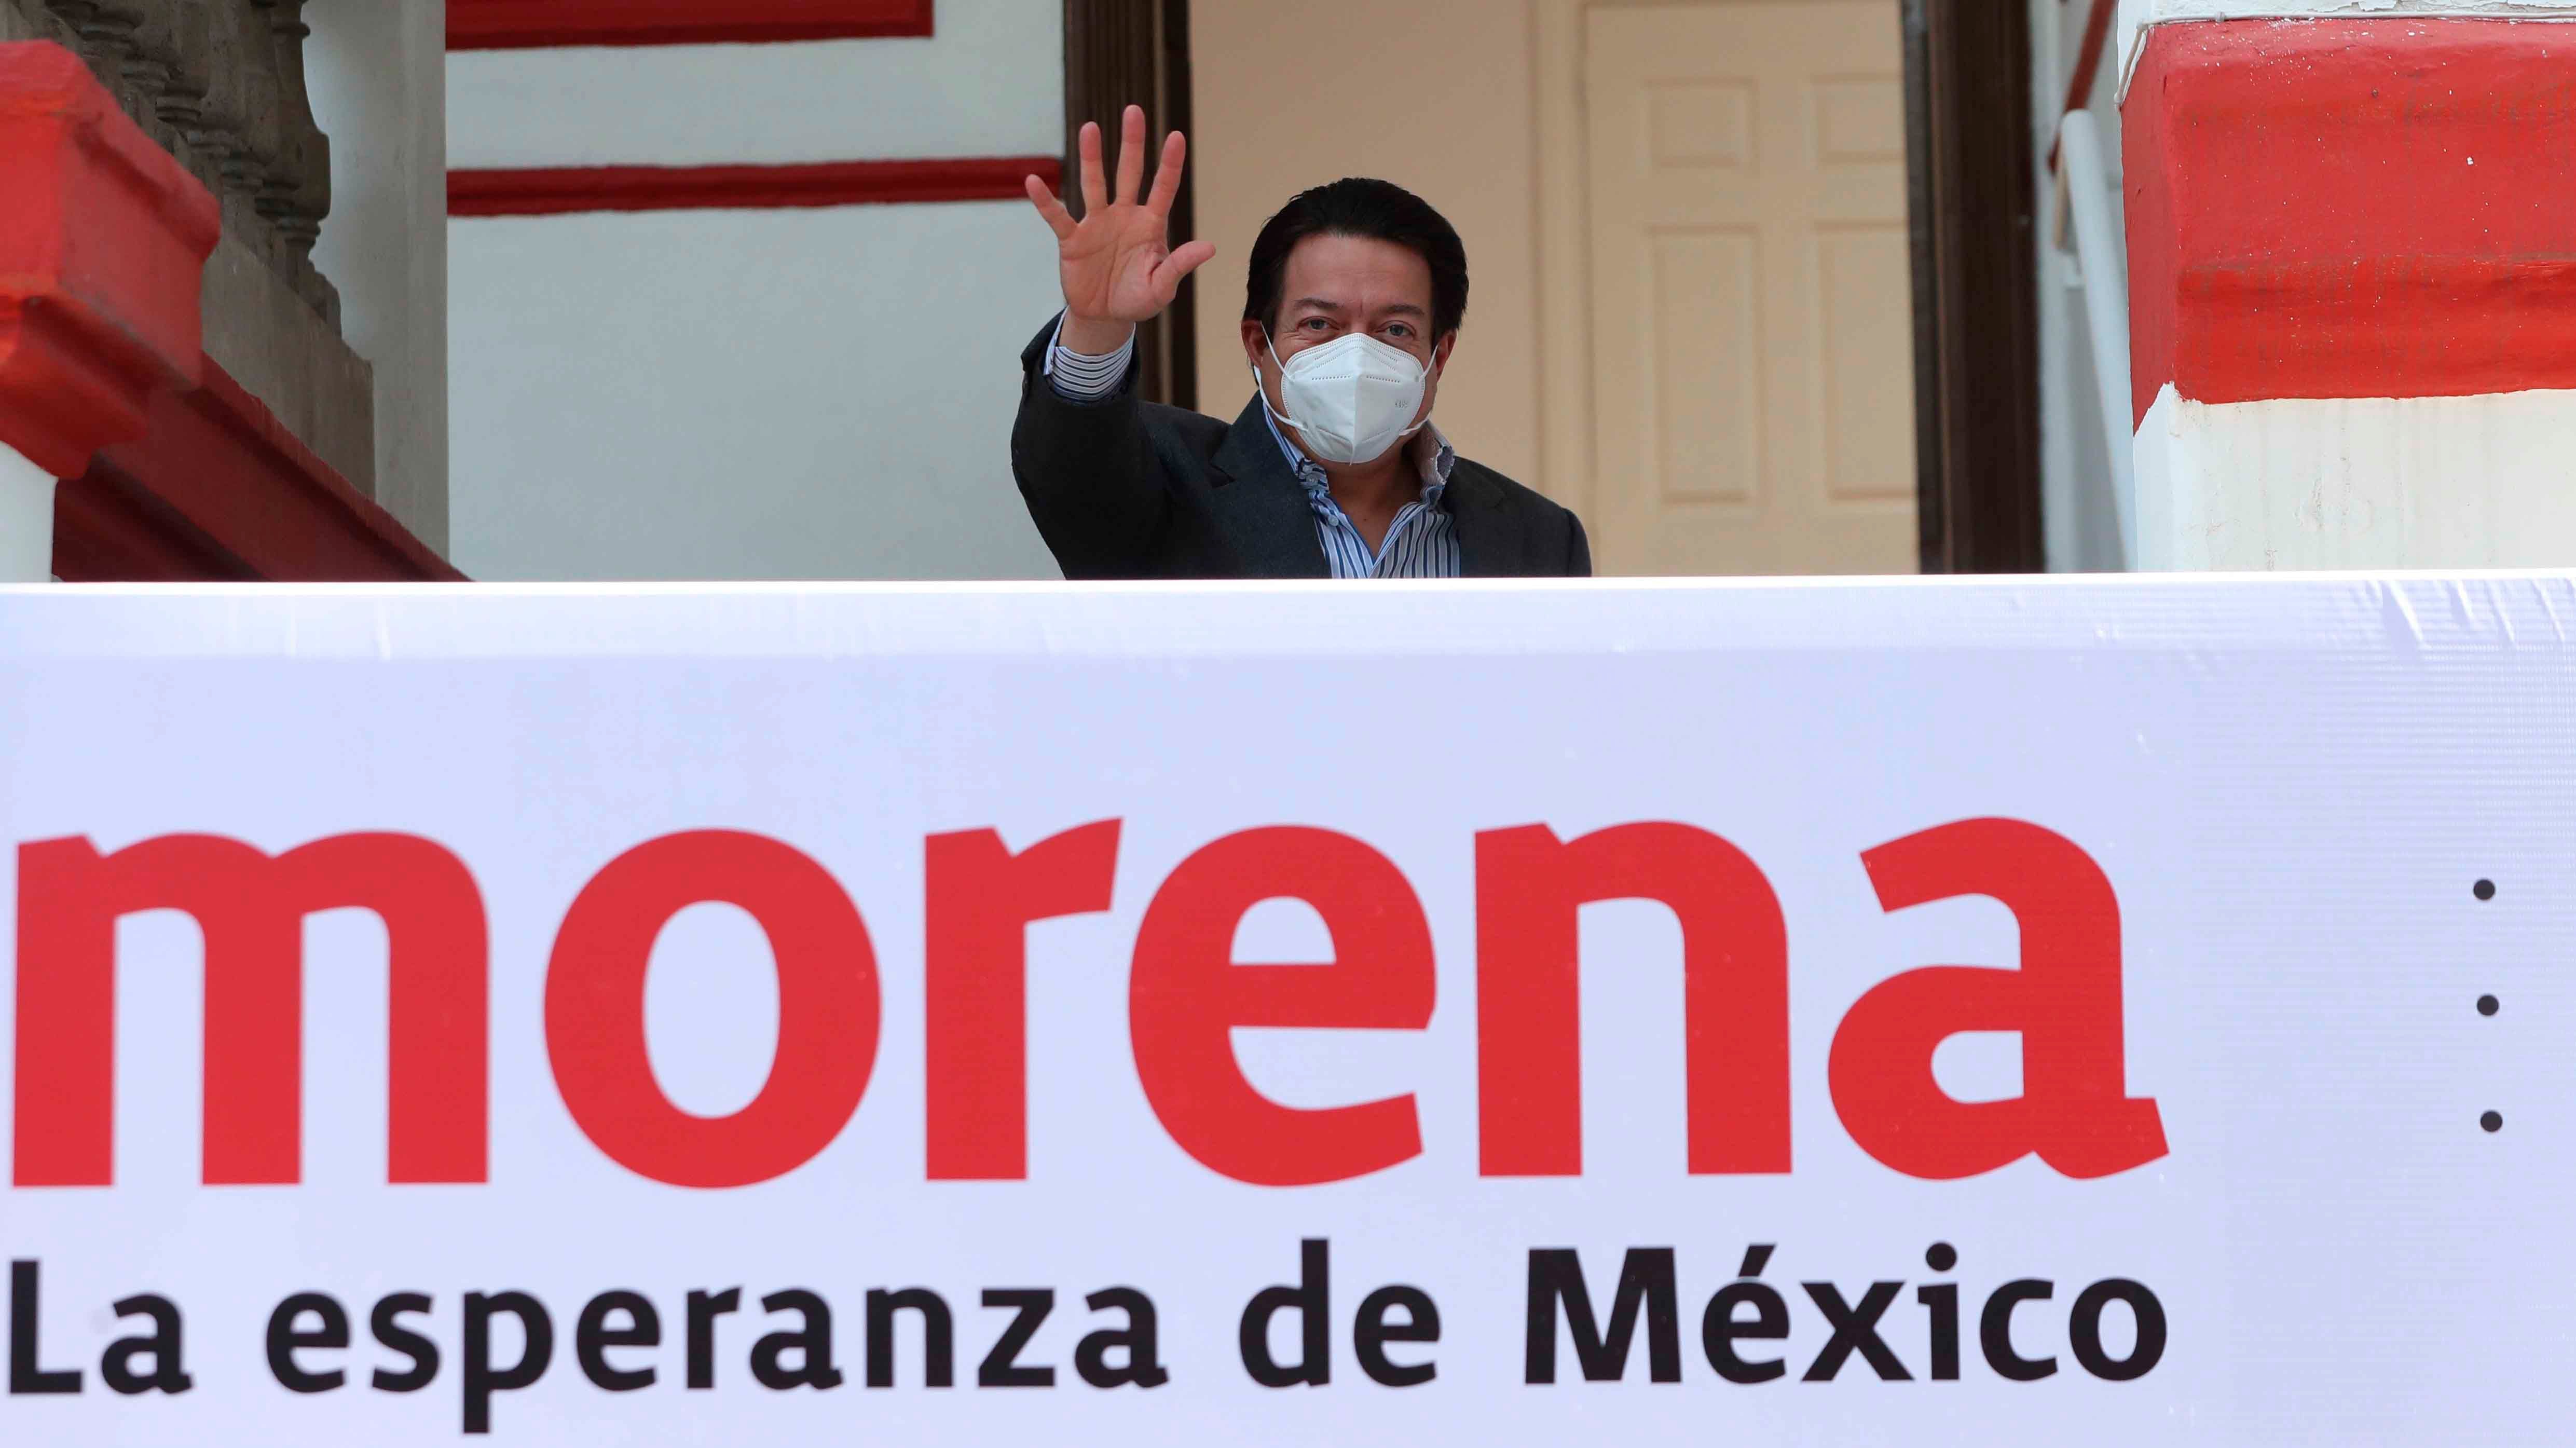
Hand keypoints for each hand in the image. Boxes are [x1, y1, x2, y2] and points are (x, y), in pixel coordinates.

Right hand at [1025, 105, 1216, 353]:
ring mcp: (1096, 224)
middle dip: (1132, 144)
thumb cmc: (1138, 298)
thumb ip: (1180, 265)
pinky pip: (1057, 217)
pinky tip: (1033, 181)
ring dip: (1092, 157)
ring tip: (1090, 128)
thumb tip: (1210, 247)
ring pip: (1094, 184)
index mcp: (1149, 224)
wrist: (1105, 317)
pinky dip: (1045, 201)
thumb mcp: (1162, 286)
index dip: (1169, 164)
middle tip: (1133, 111)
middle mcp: (1123, 216)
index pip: (1162, 188)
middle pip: (1128, 173)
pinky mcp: (1072, 240)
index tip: (1177, 136)